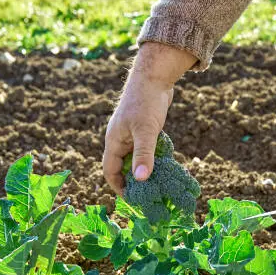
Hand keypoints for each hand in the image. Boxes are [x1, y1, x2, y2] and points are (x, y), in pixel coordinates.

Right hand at [103, 43, 196, 194]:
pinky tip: (165, 164)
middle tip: (148, 195)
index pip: (109, 171)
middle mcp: (120, 139)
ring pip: (135, 158)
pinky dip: (153, 158)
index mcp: (114, 141)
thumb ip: (144, 154)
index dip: (118, 186)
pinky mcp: (143, 129)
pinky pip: (145, 149)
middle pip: (122, 167)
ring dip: (144, 170)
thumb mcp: (146, 130)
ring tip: (158, 184)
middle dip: (133, 182)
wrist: (154, 75)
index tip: (132, 199)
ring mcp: (131, 134)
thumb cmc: (146, 101)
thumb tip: (141, 179)